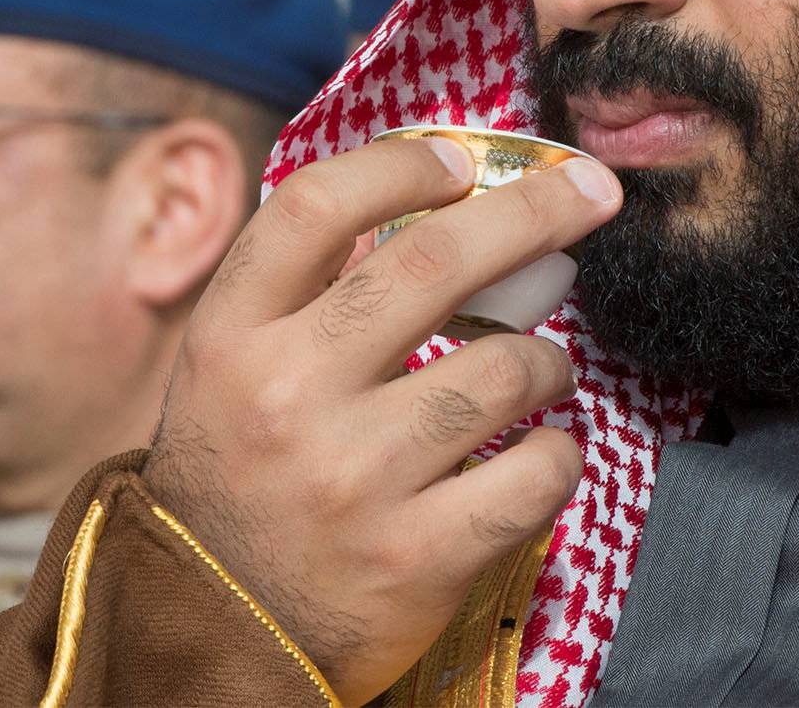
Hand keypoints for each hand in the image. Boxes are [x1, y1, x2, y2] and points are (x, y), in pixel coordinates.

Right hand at [142, 134, 620, 704]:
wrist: (207, 638)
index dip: (400, 165)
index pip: (315, 208)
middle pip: (434, 262)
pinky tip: (543, 448)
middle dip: (536, 211)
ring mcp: (353, 479)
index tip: (460, 159)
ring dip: (550, 356)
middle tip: (591, 196)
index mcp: (231, 337)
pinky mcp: (414, 558)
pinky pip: (535, 474)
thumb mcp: (232, 372)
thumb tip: (434, 204)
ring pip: (505, 368)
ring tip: (544, 367)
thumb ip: (310, 294)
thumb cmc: (239, 479)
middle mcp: (287, 396)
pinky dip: (559, 453)